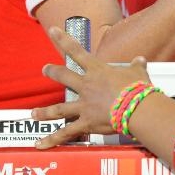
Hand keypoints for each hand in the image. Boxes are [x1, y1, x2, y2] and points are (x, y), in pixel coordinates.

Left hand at [32, 26, 151, 148]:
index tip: (52, 30)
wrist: (137, 108)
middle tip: (44, 69)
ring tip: (33, 114)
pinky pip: (67, 132)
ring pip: (59, 108)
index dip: (63, 39)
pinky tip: (40, 143)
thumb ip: (136, 66)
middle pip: (64, 76)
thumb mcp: (138, 73)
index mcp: (97, 70)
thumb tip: (140, 60)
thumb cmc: (137, 88)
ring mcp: (84, 105)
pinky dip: (53, 139)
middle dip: (52, 72)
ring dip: (44, 112)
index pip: (77, 50)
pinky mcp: (86, 122)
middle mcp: (86, 86)